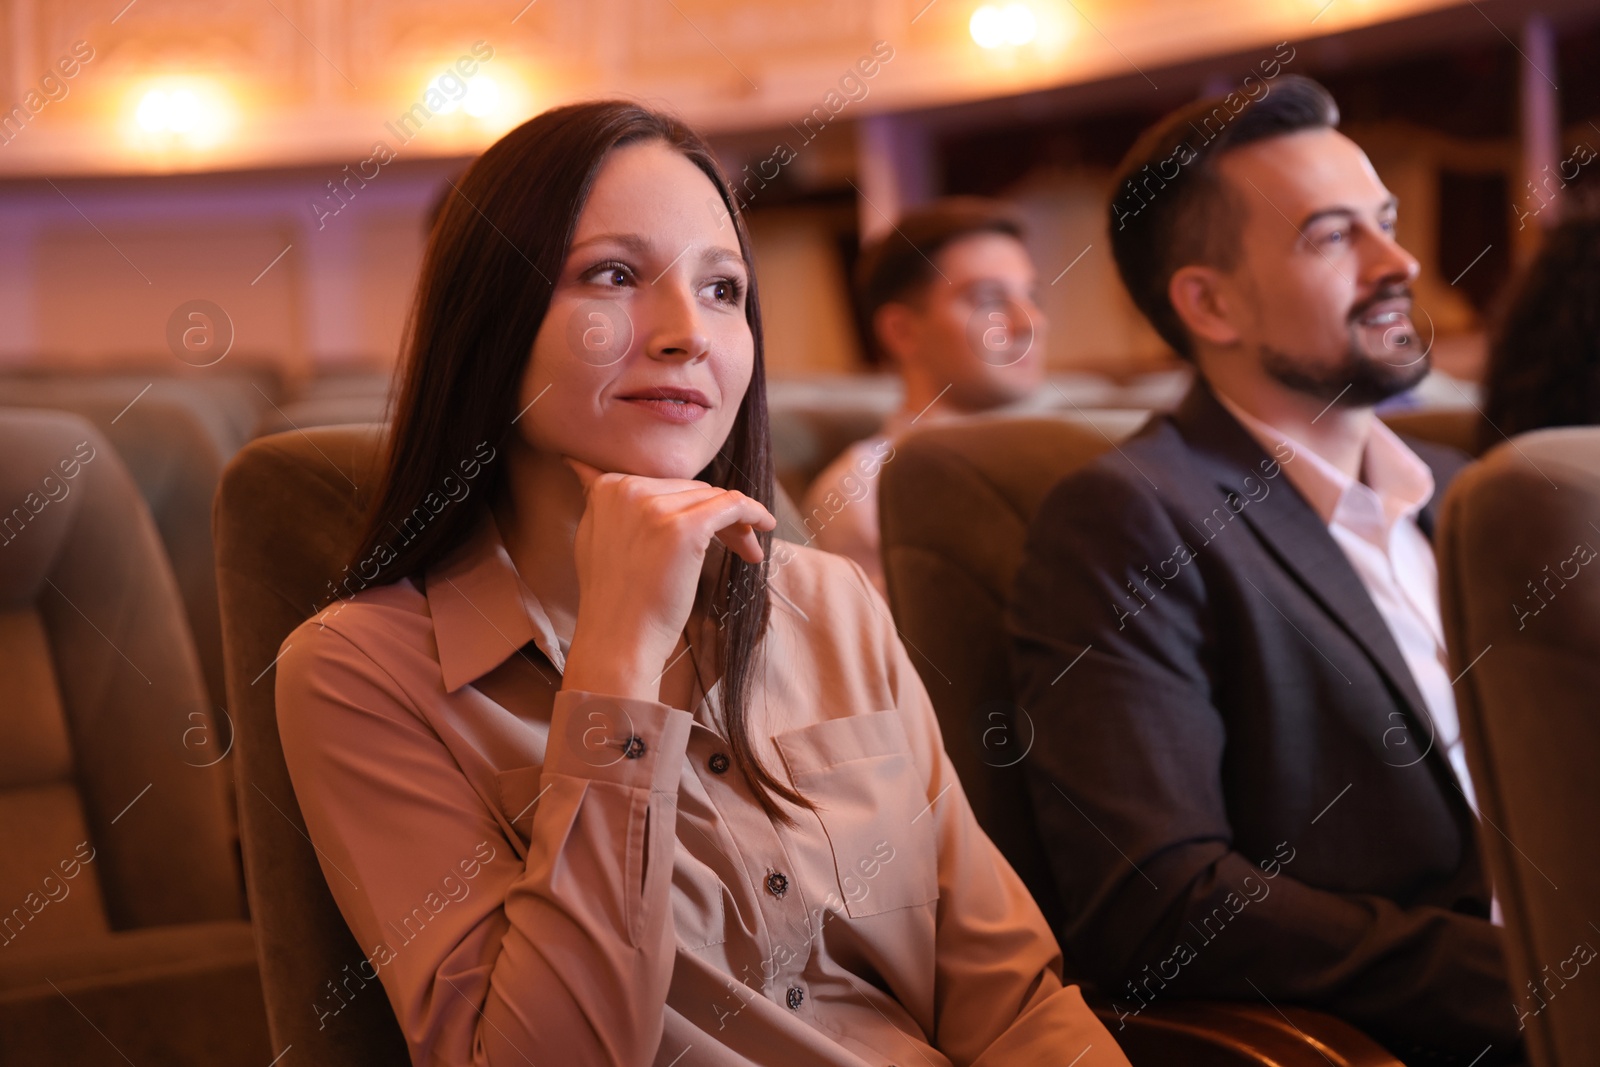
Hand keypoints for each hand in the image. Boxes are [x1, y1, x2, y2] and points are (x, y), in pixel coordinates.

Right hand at [560, 458, 774, 701]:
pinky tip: (766, 526)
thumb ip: (604, 504)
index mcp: (607, 488)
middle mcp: (628, 490)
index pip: (665, 485)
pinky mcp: (685, 528)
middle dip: (716, 516)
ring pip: (713, 498)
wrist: (617, 640)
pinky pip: (732, 505)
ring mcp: (656, 508)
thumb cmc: (615, 600)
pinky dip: (753, 513)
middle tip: (737, 545)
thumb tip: (579, 464)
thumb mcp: (594, 538)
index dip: (690, 507)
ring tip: (747, 550)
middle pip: (692, 490)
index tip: (707, 530)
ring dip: (736, 523)